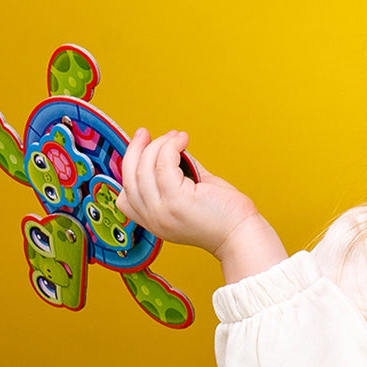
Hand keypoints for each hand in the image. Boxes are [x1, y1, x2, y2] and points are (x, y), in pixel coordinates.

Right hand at [119, 128, 287, 281]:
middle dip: (136, 149)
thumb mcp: (190, 194)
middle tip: (146, 133)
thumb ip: (177, 174)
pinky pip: (164, 164)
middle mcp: (153, 218)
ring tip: (177, 137)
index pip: (125, 194)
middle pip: (130, 176)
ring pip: (145, 167)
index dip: (128, 166)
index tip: (139, 145)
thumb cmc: (224, 215)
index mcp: (153, 221)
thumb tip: (172, 148)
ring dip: (159, 144)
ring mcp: (162, 210)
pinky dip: (171, 146)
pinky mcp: (177, 200)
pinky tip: (183, 140)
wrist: (241, 232)